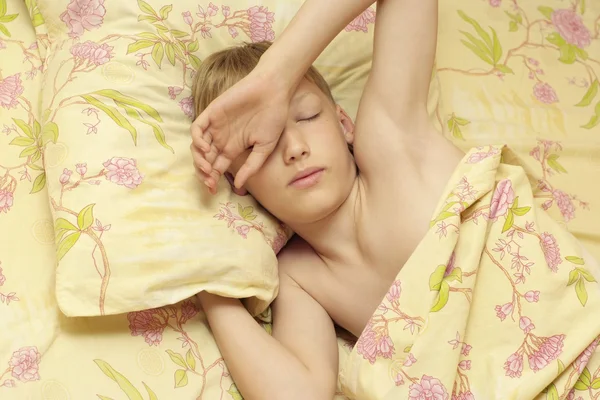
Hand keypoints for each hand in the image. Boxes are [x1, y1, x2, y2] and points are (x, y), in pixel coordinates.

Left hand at [191, 66, 292, 193]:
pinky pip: (197, 128)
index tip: (213, 190)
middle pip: (205, 160)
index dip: (212, 180)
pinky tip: (205, 148)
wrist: (273, 91)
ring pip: (198, 146)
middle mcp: (222, 138)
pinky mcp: (212, 113)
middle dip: (204, 173)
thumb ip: (251, 166)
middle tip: (209, 182)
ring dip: (199, 160)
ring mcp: (215, 126)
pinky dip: (197, 140)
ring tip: (207, 168)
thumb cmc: (273, 118)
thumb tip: (238, 186)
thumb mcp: (265, 148)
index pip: (217, 167)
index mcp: (233, 148)